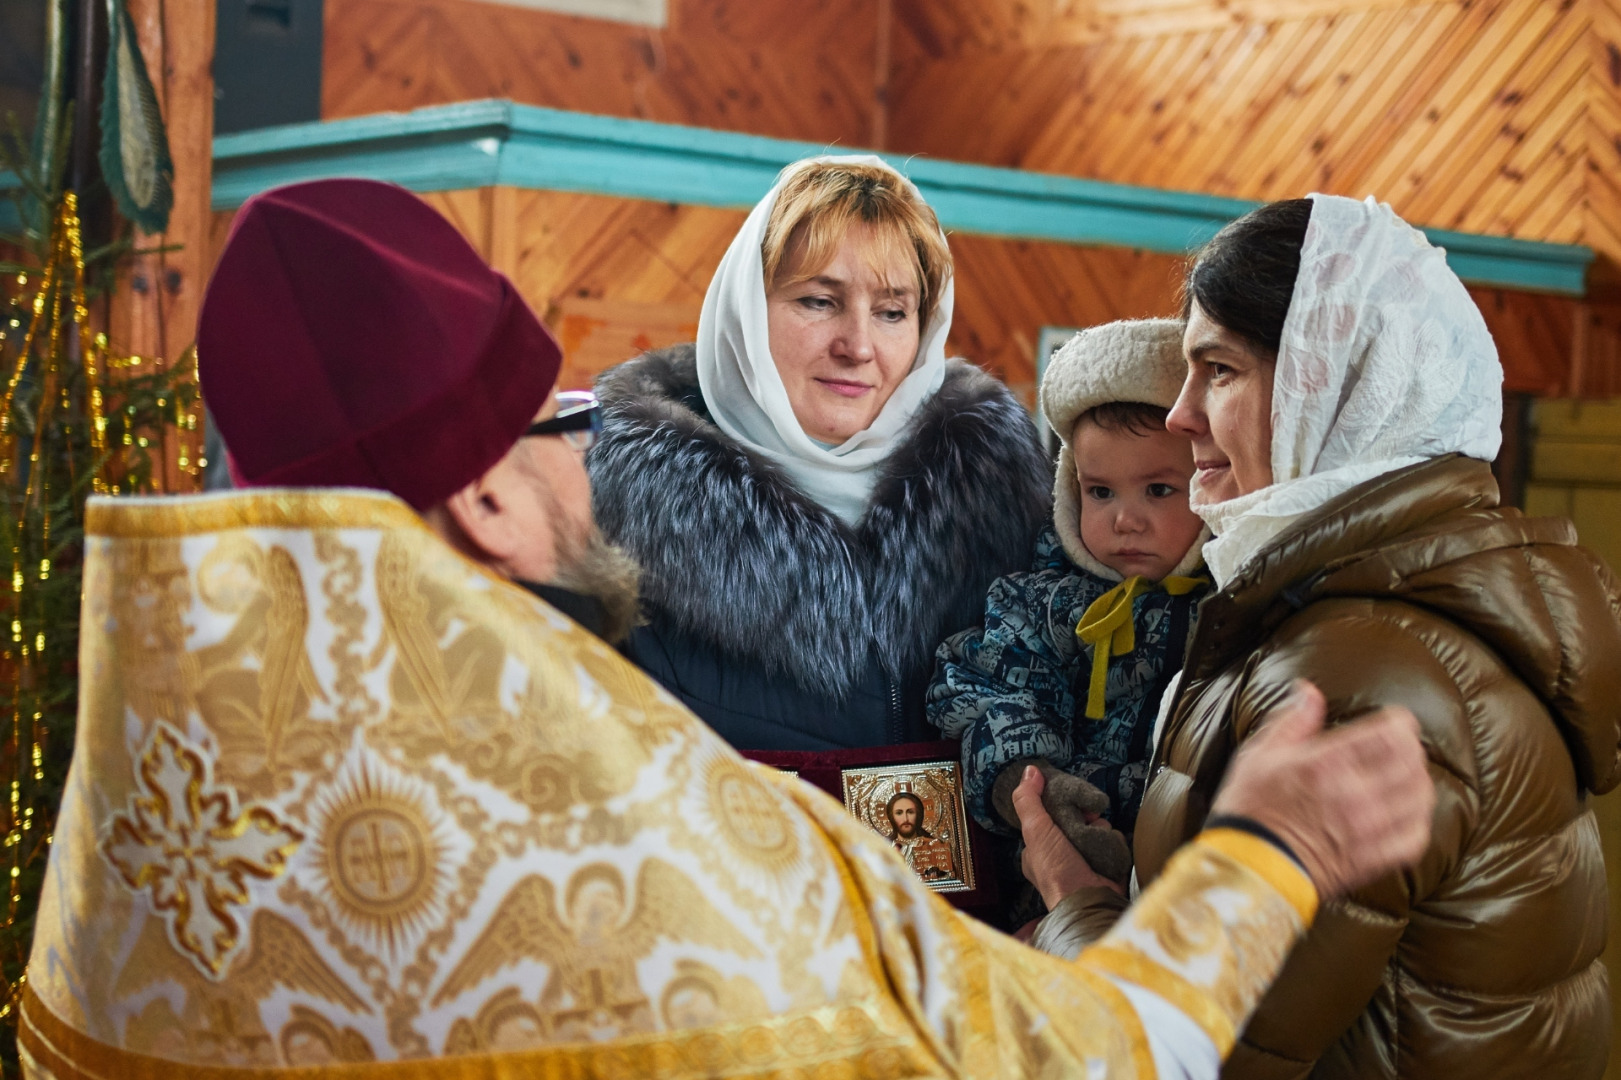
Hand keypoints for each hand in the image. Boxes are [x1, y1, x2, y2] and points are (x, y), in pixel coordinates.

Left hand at [1012, 766, 1126, 906]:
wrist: (1090, 901)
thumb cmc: (1058, 872)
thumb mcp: (1036, 831)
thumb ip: (1029, 801)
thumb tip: (1029, 771)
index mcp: (1038, 849)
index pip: (1048, 817)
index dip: (1059, 806)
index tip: (1067, 800)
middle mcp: (1060, 856)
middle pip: (1075, 821)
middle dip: (1083, 817)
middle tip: (1087, 819)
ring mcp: (1084, 861)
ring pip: (1095, 829)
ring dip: (1098, 830)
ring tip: (1096, 839)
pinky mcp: (1105, 865)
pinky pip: (1111, 842)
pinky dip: (1111, 842)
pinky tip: (1107, 849)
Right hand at [1211, 680, 1434, 898]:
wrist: (1250, 868)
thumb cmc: (1251, 811)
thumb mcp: (1260, 754)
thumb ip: (1291, 721)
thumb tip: (1309, 692)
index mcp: (1327, 763)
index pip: (1391, 734)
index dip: (1400, 723)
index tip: (1394, 721)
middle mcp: (1356, 794)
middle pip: (1413, 762)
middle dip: (1411, 749)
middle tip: (1401, 746)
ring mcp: (1369, 829)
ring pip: (1420, 797)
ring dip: (1418, 781)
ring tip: (1406, 777)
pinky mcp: (1375, 859)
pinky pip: (1416, 837)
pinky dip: (1418, 820)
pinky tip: (1407, 812)